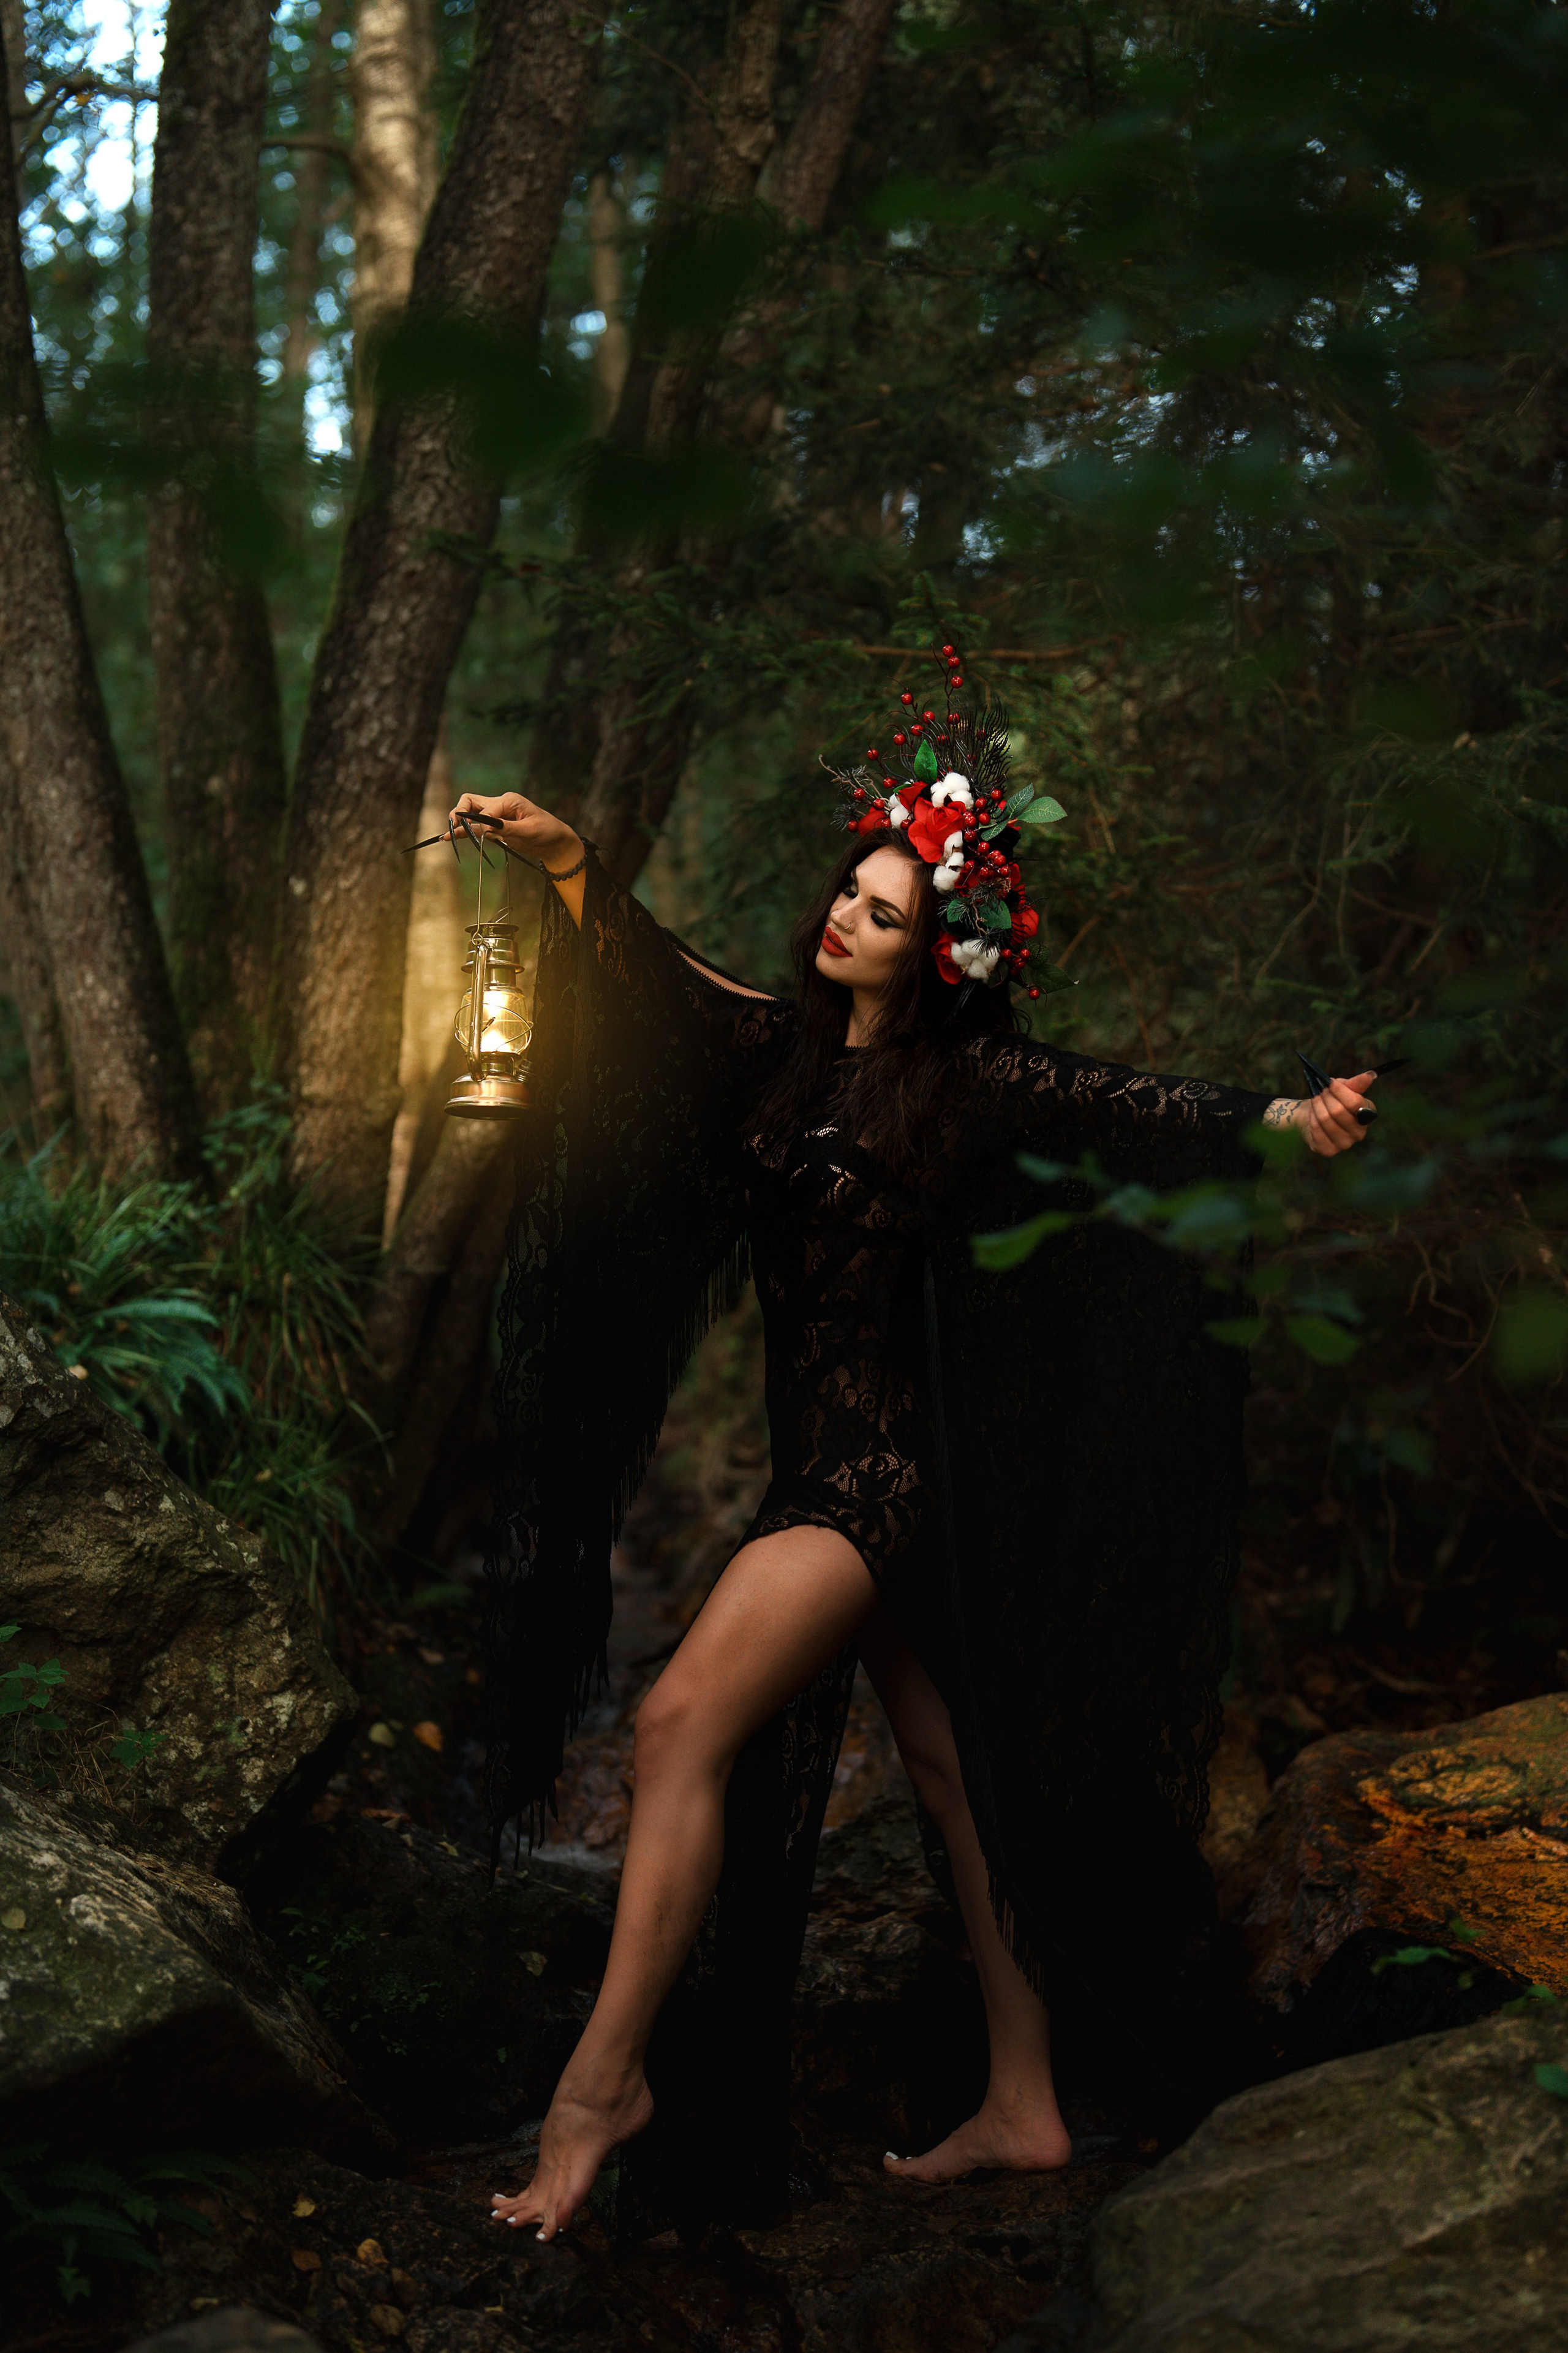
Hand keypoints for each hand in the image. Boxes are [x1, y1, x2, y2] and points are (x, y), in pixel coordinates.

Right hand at [448, 791, 581, 873]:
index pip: (486, 807)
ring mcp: (494, 816)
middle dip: (460, 812)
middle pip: (470, 801)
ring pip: (469, 814)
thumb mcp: (530, 830)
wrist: (554, 842)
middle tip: (454, 825)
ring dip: (458, 823)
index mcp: (508, 800)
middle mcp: (498, 805)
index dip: (483, 820)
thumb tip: (487, 827)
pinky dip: (464, 831)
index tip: (488, 833)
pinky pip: (475, 827)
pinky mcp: (493, 828)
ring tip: (447, 835)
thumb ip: (508, 828)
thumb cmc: (547, 831)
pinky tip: (451, 837)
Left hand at [1299, 1070, 1375, 1155]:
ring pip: (1325, 1120)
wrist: (1313, 1116)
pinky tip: (1312, 1114)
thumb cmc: (1332, 1100)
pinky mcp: (1329, 1150)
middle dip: (1326, 1097)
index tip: (1329, 1082)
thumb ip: (1356, 1083)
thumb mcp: (1343, 1088)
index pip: (1354, 1102)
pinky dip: (1312, 1119)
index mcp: (1367, 1115)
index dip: (1339, 1090)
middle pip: (1338, 1112)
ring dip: (1317, 1106)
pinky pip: (1317, 1131)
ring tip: (1315, 1099)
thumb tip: (1370, 1075)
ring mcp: (1345, 1144)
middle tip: (1319, 1090)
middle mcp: (1359, 1133)